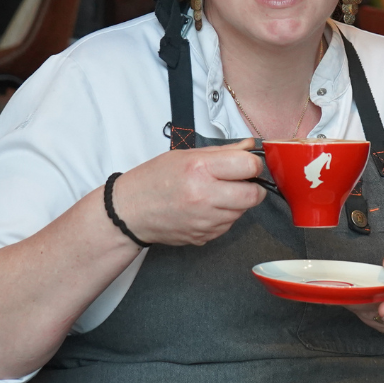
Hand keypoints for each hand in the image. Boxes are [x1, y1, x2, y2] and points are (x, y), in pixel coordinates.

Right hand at [108, 139, 266, 245]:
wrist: (129, 211)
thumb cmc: (154, 179)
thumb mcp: (186, 155)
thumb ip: (223, 152)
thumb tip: (250, 146)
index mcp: (200, 169)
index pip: (250, 166)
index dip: (253, 164)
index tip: (246, 164)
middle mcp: (204, 196)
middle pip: (254, 195)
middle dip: (252, 186)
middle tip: (239, 181)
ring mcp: (204, 220)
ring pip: (242, 212)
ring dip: (237, 202)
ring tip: (215, 193)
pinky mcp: (204, 237)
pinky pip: (228, 225)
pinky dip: (224, 216)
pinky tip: (206, 208)